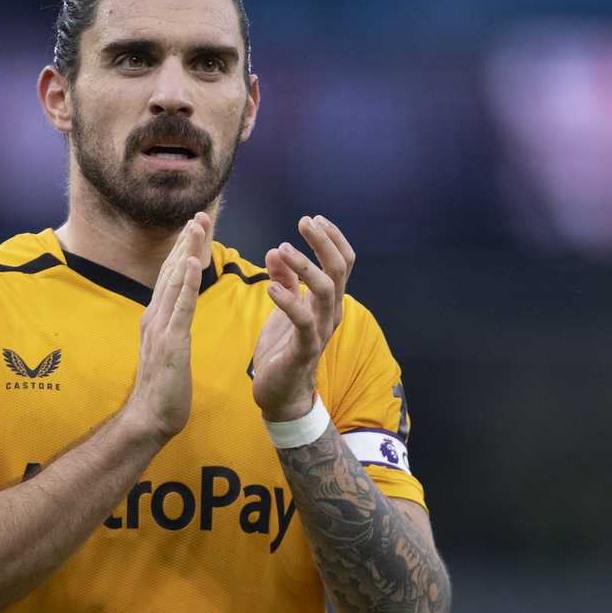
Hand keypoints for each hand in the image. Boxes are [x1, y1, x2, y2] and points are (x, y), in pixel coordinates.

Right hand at [123, 213, 211, 444]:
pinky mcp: (170, 342)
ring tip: (197, 226)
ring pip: (174, 281)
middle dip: (186, 241)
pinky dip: (184, 282)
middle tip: (199, 214)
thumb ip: (170, 328)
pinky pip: (180, 307)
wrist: (149, 419)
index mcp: (156, 318)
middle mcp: (155, 316)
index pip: (171, 277)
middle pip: (171, 270)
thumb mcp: (167, 350)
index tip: (195, 227)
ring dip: (186, 251)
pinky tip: (191, 262)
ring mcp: (160, 328)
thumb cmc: (162, 390)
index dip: (183, 250)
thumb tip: (176, 314)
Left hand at [251, 215, 354, 421]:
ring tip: (282, 249)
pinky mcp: (303, 349)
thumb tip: (275, 251)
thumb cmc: (282, 349)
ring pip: (326, 290)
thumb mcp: (282, 308)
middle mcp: (330, 314)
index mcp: (327, 302)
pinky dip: (288, 300)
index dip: (332, 239)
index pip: (342, 263)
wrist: (280, 394)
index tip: (314, 219)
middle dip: (324, 242)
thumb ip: (284, 281)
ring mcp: (320, 331)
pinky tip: (269, 287)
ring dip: (305, 266)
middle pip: (339, 270)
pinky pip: (303, 321)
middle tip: (304, 221)